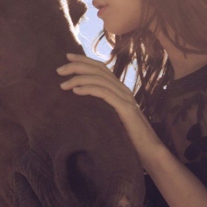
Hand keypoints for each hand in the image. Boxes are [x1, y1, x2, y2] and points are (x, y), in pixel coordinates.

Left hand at [57, 53, 164, 167]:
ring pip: (100, 80)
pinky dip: (89, 89)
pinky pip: (105, 94)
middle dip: (77, 66)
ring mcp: (126, 98)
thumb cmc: (126, 136)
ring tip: (63, 84)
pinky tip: (76, 91)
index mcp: (119, 89)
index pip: (101, 67)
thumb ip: (99, 106)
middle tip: (59, 70)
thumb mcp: (109, 116)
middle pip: (99, 70)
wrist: (147, 150)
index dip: (84, 59)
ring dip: (79, 79)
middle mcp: (123, 90)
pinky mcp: (126, 109)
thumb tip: (76, 101)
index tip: (66, 56)